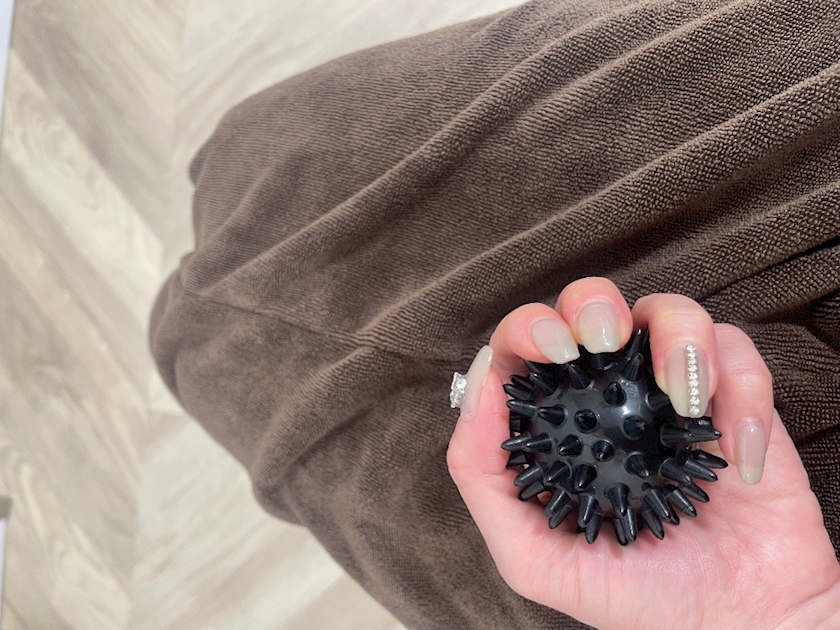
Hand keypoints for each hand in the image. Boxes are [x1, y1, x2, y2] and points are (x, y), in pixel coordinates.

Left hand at [448, 277, 839, 629]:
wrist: (735, 626)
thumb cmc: (630, 594)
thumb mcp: (531, 554)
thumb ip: (482, 476)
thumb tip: (482, 382)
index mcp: (557, 421)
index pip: (525, 347)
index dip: (525, 329)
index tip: (547, 349)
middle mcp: (610, 393)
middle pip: (590, 304)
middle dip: (590, 304)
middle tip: (598, 341)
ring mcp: (672, 391)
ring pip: (668, 310)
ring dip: (675, 333)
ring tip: (682, 398)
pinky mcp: (737, 398)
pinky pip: (738, 352)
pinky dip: (741, 390)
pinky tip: (734, 456)